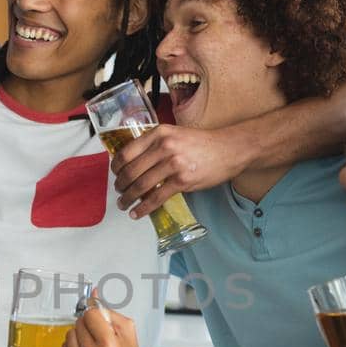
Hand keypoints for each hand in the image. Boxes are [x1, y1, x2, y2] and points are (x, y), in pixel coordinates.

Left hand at [63, 304, 149, 346]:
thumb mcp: (127, 330)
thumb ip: (107, 310)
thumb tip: (92, 294)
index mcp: (109, 345)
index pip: (90, 313)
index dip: (96, 315)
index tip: (100, 320)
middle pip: (78, 323)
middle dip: (89, 325)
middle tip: (99, 335)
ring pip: (69, 333)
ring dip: (80, 336)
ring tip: (92, 345)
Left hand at [112, 124, 244, 218]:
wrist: (229, 149)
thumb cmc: (202, 143)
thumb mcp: (175, 134)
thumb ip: (156, 144)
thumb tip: (134, 161)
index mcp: (159, 133)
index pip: (127, 151)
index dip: (116, 166)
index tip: (115, 173)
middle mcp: (164, 147)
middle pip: (131, 170)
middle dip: (121, 185)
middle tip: (119, 191)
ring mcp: (173, 164)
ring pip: (141, 185)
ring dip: (128, 198)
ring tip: (123, 204)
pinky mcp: (182, 181)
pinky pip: (156, 197)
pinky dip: (143, 208)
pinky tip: (136, 213)